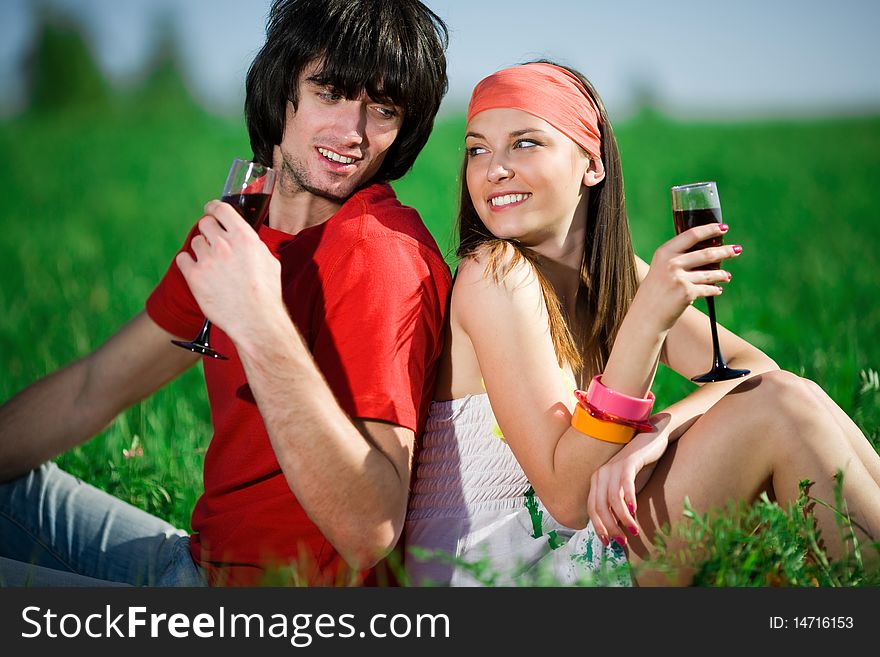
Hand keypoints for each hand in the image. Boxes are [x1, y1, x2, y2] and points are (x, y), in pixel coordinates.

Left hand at [176, 200, 281, 341]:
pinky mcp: (194, 276)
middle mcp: (224, 244)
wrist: (255, 320)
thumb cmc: (266, 294)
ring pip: (195, 242)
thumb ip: (254, 245)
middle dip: (208, 231)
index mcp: (244, 237)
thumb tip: (247, 239)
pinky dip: (188, 263)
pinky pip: (182, 259)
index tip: (210, 210)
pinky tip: (197, 271)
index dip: (213, 207)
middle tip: (213, 243)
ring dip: (201, 250)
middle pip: (205, 224)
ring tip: (212, 265)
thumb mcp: (269, 261)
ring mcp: (208, 260)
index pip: (221, 209)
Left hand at [586, 413, 671, 546]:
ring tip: (633, 530)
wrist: (653, 440)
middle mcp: (601, 474)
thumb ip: (618, 504)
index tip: (608, 543)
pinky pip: (625, 482)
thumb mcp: (625, 488)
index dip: (598, 527)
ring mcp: (613, 467)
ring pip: (612, 498)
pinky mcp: (628, 461)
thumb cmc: (639, 467)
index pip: (591, 509)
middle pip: (599, 506)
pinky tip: (634, 509)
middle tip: (622, 541)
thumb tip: (618, 529)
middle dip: (609, 527)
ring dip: (622, 517)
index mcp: (596, 481)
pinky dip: (628, 497)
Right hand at [633, 224, 740, 331]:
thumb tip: (705, 252)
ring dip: (722, 274)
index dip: (710, 230)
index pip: (691, 235)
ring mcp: (679, 278)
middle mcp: (671, 263)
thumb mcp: (659, 269)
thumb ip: (676, 259)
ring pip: (711, 273)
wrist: (645, 316)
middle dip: (725, 251)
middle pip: (706, 253)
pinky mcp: (687, 293)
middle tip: (737, 249)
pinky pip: (708, 289)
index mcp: (664, 252)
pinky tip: (718, 290)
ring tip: (727, 276)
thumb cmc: (653, 293)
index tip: (723, 228)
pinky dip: (714, 290)